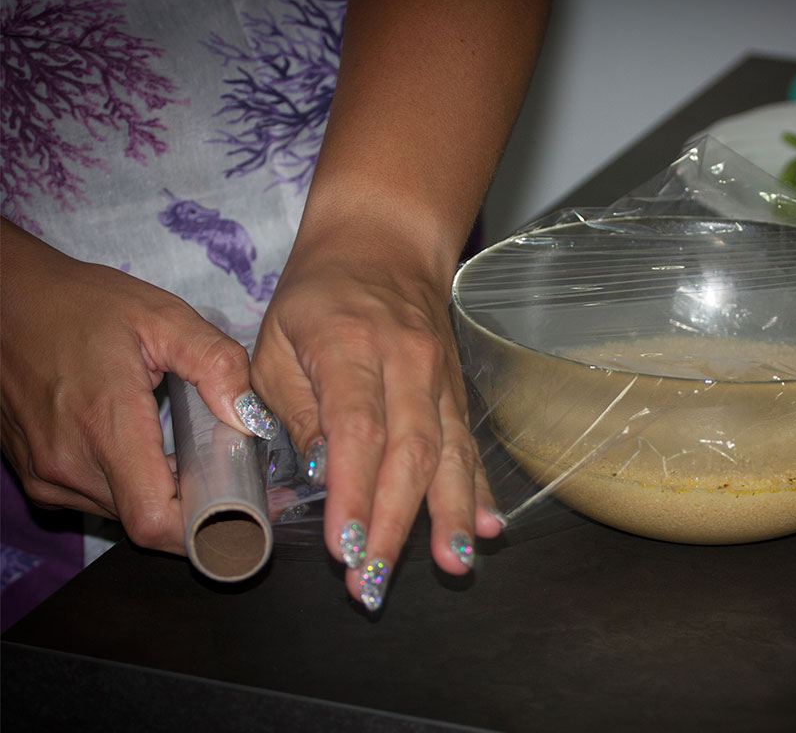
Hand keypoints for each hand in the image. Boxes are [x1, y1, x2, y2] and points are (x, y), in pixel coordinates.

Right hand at [0, 221, 265, 553]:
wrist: (7, 302)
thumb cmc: (83, 304)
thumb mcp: (162, 316)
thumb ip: (214, 363)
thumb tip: (251, 417)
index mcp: (104, 425)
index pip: (154, 519)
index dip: (205, 526)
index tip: (246, 504)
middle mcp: (68, 464)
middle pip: (145, 521)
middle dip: (196, 505)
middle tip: (234, 472)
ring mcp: (45, 474)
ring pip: (121, 513)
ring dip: (162, 495)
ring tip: (193, 454)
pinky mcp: (36, 473)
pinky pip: (95, 499)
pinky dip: (131, 485)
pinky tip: (149, 448)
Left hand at [250, 230, 502, 610]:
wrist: (383, 241)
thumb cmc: (317, 295)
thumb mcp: (277, 341)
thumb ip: (297, 410)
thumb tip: (321, 476)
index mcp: (350, 346)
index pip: (357, 428)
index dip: (354, 491)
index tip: (345, 547)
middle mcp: (406, 360)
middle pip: (411, 449)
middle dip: (396, 521)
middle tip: (375, 582)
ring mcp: (439, 373)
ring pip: (451, 449)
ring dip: (452, 512)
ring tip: (454, 565)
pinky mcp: (456, 386)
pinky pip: (469, 441)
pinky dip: (480, 486)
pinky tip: (489, 525)